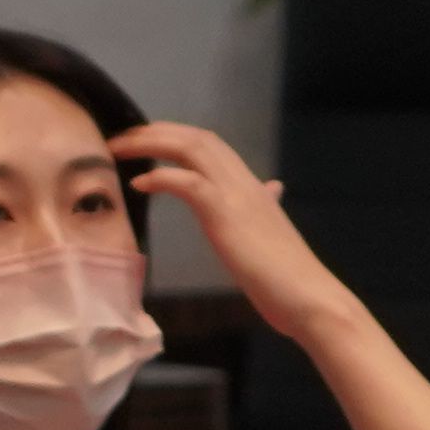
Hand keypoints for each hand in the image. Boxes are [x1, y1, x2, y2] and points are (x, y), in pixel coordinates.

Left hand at [111, 120, 351, 339]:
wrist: (309, 298)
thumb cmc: (289, 279)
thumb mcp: (271, 233)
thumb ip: (265, 209)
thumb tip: (272, 189)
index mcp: (253, 187)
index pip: (212, 146)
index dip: (177, 137)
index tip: (147, 142)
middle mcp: (245, 182)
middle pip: (197, 138)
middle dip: (156, 131)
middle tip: (122, 137)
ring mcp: (236, 195)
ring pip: (192, 148)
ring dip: (152, 143)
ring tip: (119, 148)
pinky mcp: (226, 213)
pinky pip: (188, 182)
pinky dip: (160, 177)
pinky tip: (139, 184)